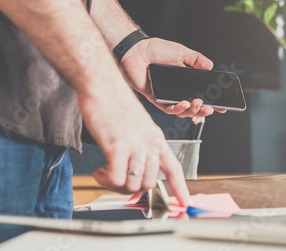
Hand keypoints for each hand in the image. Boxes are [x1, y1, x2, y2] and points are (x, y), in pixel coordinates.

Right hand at [78, 70, 191, 205]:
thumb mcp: (137, 124)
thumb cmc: (114, 102)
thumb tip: (136, 164)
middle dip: (132, 188)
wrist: (102, 84)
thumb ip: (140, 143)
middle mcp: (149, 142)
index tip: (185, 201)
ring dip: (117, 185)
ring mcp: (135, 145)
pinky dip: (106, 180)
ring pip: (135, 184)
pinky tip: (100, 170)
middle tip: (116, 180)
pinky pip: (116, 179)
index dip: (181, 187)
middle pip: (151, 182)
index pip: (174, 167)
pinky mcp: (117, 146)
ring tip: (105, 173)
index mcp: (156, 137)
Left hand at [120, 38, 226, 116]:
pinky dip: (177, 108)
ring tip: (199, 104)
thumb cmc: (156, 49)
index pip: (200, 94)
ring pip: (181, 111)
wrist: (137, 50)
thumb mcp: (181, 52)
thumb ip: (196, 59)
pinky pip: (167, 109)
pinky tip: (184, 103)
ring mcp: (165, 96)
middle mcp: (175, 91)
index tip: (222, 106)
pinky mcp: (155, 99)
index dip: (211, 102)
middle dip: (203, 110)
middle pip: (192, 106)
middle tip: (211, 108)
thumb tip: (210, 66)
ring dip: (192, 110)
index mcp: (183, 81)